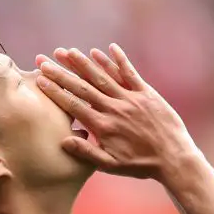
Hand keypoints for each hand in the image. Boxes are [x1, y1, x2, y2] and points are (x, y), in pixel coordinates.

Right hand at [35, 44, 197, 179]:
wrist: (174, 158)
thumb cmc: (141, 165)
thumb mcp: (111, 165)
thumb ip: (87, 152)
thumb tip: (64, 140)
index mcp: (103, 126)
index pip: (73, 104)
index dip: (55, 90)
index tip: (40, 79)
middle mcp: (115, 108)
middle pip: (83, 86)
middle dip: (62, 73)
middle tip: (44, 61)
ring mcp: (131, 98)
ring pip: (103, 76)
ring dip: (84, 63)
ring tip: (69, 51)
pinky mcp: (147, 93)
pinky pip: (130, 73)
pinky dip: (118, 60)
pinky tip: (106, 48)